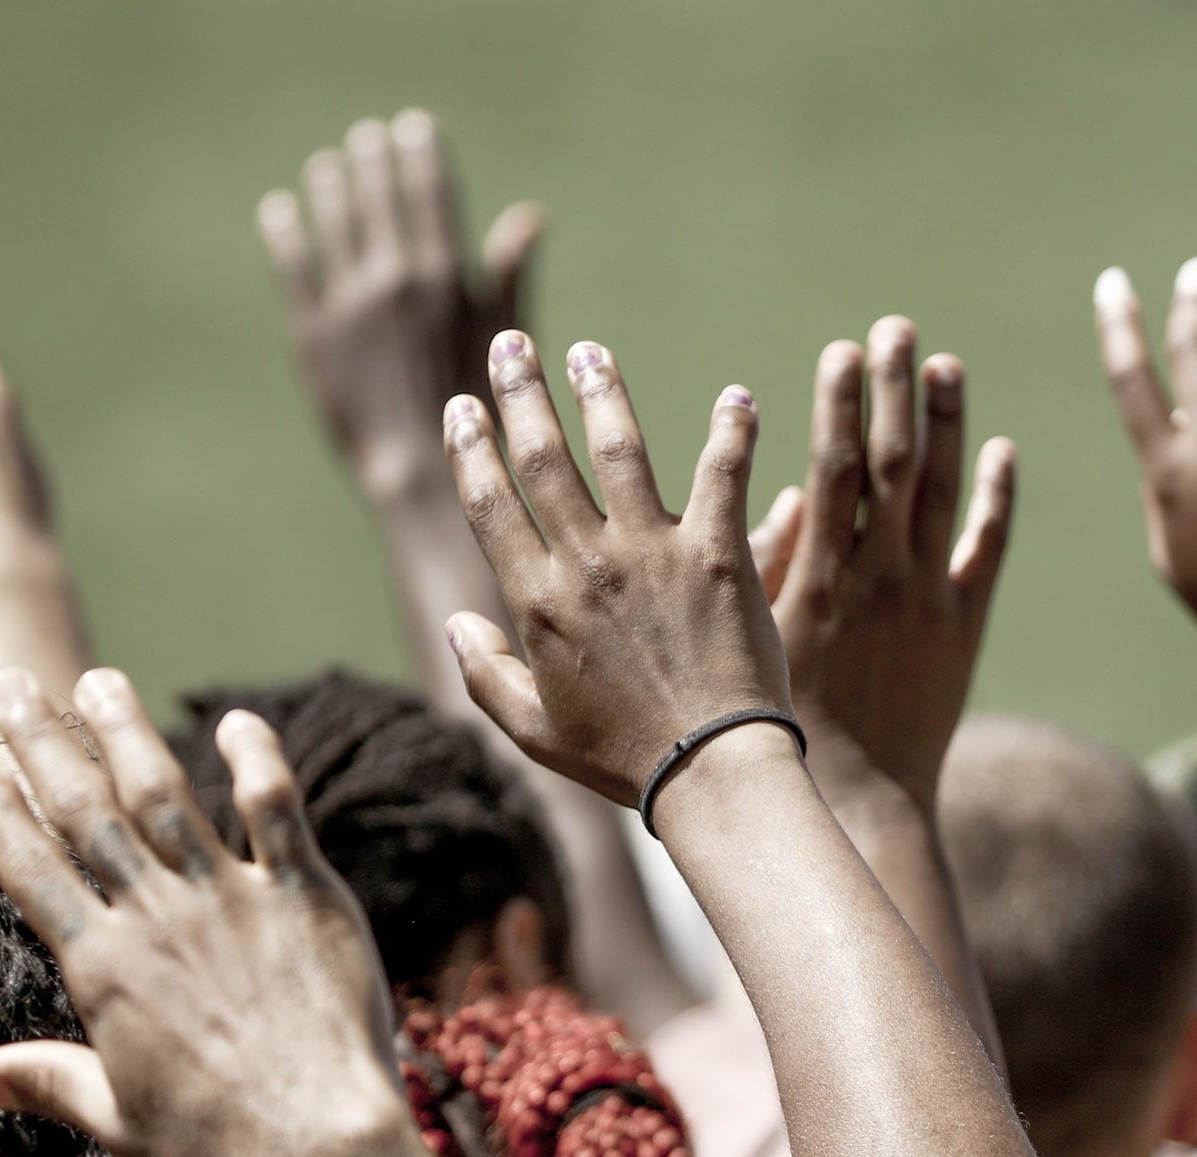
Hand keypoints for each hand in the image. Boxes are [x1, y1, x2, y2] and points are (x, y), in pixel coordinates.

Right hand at [0, 669, 410, 1156]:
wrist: (318, 1150)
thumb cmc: (217, 1151)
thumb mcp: (117, 1121)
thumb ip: (49, 1082)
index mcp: (102, 968)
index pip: (33, 870)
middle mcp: (157, 918)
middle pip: (86, 812)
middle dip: (42, 743)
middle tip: (13, 684)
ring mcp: (232, 899)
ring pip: (168, 794)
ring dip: (128, 732)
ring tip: (101, 681)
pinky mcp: (306, 896)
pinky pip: (277, 811)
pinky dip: (257, 759)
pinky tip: (240, 720)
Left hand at [261, 109, 545, 502]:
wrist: (420, 471)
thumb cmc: (477, 411)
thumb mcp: (505, 339)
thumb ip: (509, 274)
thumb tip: (531, 214)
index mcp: (445, 278)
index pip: (432, 196)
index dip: (423, 156)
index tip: (415, 127)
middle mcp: (396, 280)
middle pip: (381, 199)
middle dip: (376, 161)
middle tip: (370, 138)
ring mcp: (350, 304)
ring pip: (337, 224)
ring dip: (334, 187)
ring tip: (330, 166)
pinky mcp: (312, 332)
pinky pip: (293, 267)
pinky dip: (286, 232)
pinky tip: (281, 210)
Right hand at [439, 332, 788, 805]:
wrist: (710, 773)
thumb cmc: (622, 760)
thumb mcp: (534, 730)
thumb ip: (486, 673)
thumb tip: (457, 621)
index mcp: (536, 601)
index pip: (489, 503)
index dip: (471, 447)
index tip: (463, 406)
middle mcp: (587, 564)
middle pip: (542, 457)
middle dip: (521, 393)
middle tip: (512, 344)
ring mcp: (653, 554)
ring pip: (620, 448)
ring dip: (602, 392)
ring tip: (592, 353)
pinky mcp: (718, 554)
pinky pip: (722, 473)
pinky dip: (733, 431)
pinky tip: (738, 397)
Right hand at [765, 320, 1016, 808]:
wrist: (862, 795)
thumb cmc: (788, 721)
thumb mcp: (763, 639)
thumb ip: (772, 563)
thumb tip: (788, 493)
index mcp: (818, 576)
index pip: (834, 470)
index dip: (840, 405)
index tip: (843, 348)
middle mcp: (878, 576)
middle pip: (892, 463)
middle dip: (892, 390)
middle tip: (896, 327)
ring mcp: (928, 598)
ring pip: (944, 493)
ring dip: (946, 423)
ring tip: (945, 363)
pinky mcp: (966, 625)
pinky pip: (987, 549)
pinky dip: (998, 498)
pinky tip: (1003, 448)